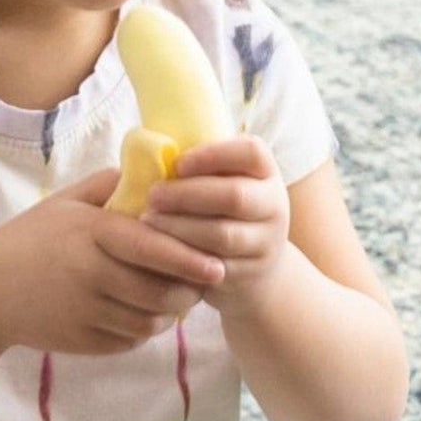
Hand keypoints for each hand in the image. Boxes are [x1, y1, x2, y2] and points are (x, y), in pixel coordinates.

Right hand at [0, 169, 226, 355]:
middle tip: (203, 282)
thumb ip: (108, 186)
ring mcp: (86, 312)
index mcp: (91, 235)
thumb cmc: (29, 241)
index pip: (151, 247)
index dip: (188, 259)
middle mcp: (90, 275)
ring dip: (170, 313)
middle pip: (159, 291)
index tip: (216, 265)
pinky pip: (130, 339)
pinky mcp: (84, 340)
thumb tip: (155, 172)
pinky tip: (145, 313)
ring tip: (178, 298)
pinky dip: (144, 329)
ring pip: (150, 321)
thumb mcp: (64, 203)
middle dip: (188, 291)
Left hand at [141, 137, 290, 322]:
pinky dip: (184, 255)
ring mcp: (266, 242)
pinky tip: (161, 247)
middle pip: (234, 196)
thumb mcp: (223, 183)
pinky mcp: (250, 273)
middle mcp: (275, 205)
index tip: (178, 163)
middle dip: (187, 195)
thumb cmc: (223, 211)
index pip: (251, 153)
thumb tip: (145, 147)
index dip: (213, 155)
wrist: (256, 266)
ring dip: (180, 226)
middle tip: (152, 195)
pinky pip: (215, 264)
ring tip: (148, 220)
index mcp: (267, 173)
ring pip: (223, 234)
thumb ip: (199, 168)